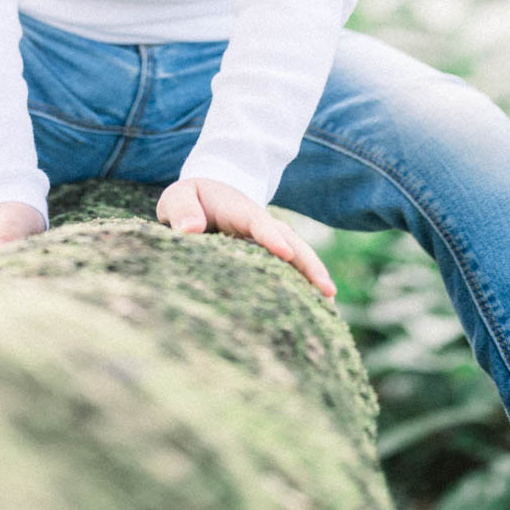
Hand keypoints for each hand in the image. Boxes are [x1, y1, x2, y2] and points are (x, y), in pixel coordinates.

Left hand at [156, 177, 335, 298]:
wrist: (203, 197)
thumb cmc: (189, 200)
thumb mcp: (179, 198)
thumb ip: (182, 209)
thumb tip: (189, 229)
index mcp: (238, 208)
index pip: (257, 222)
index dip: (270, 236)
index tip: (285, 252)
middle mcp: (260, 224)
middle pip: (289, 240)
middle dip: (308, 263)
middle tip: (327, 289)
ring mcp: (268, 240)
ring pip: (296, 256)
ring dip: (313, 277)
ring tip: (330, 306)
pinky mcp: (267, 256)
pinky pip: (289, 269)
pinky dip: (304, 286)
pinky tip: (318, 311)